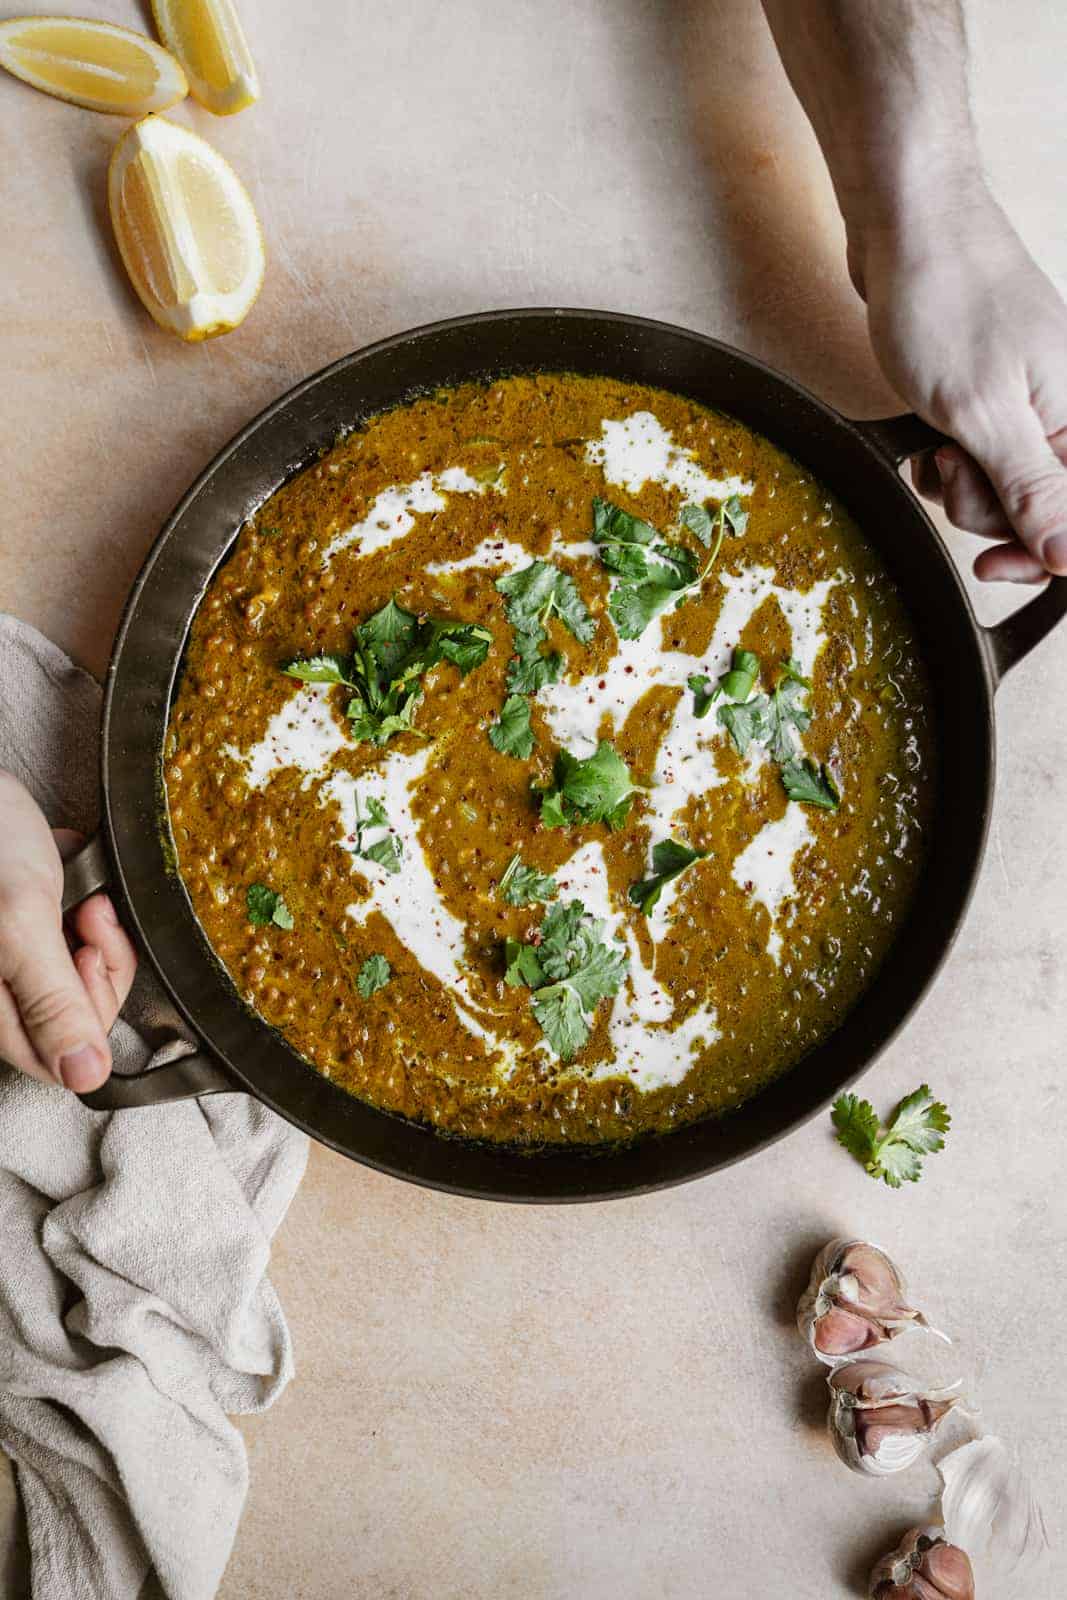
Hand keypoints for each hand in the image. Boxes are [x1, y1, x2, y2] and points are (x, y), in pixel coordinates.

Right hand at [0, 770, 136, 1090]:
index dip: (91, 1006)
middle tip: (89, 909)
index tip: (89, 950)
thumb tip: (84, 1075)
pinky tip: (65, 864)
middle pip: (72, 1010)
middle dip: (96, 957)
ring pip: (74, 966)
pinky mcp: (18, 913)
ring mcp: (6, 949)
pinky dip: (78, 892)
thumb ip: (52, 1001)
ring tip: (78, 886)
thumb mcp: (20, 922)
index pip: (59, 1054)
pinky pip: (65, 924)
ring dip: (93, 922)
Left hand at [857, 185, 1066, 581]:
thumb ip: (1030, 490)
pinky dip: (945, 458)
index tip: (993, 566)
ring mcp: (1029, 404)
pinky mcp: (993, 396)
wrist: (911, 224)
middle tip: (949, 463)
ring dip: (956, 481)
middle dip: (981, 506)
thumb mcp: (984, 414)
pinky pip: (976, 456)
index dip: (1037, 553)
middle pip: (1033, 511)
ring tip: (935, 440)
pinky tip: (925, 436)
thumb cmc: (946, 301)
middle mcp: (1066, 414)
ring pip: (998, 487)